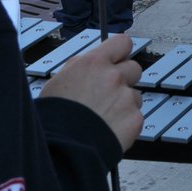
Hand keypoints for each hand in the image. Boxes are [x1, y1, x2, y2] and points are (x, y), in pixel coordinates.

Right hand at [40, 32, 143, 150]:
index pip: (122, 42)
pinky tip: (109, 130)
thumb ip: (82, 67)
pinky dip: (126, 123)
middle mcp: (114, 76)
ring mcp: (126, 97)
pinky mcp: (135, 119)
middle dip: (125, 79)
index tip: (118, 59)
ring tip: (104, 117)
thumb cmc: (55, 116)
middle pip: (134, 68)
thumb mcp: (60, 80)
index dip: (120, 52)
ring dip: (125, 103)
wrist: (63, 148)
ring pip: (135, 95)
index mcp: (94, 63)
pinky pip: (136, 116)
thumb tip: (93, 62)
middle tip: (109, 94)